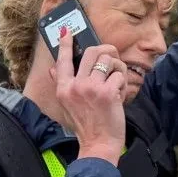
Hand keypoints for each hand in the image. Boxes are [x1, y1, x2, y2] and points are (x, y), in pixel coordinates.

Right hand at [49, 27, 126, 164]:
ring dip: (118, 68)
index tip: (67, 32)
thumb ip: (62, 85)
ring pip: (109, 61)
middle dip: (107, 51)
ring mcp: (91, 88)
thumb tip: (54, 68)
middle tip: (113, 57)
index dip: (65, 44)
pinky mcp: (107, 92)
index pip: (62, 60)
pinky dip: (123, 84)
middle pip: (92, 52)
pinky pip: (119, 75)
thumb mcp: (67, 106)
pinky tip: (120, 95)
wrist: (98, 144)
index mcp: (63, 89)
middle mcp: (75, 86)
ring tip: (117, 82)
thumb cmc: (86, 125)